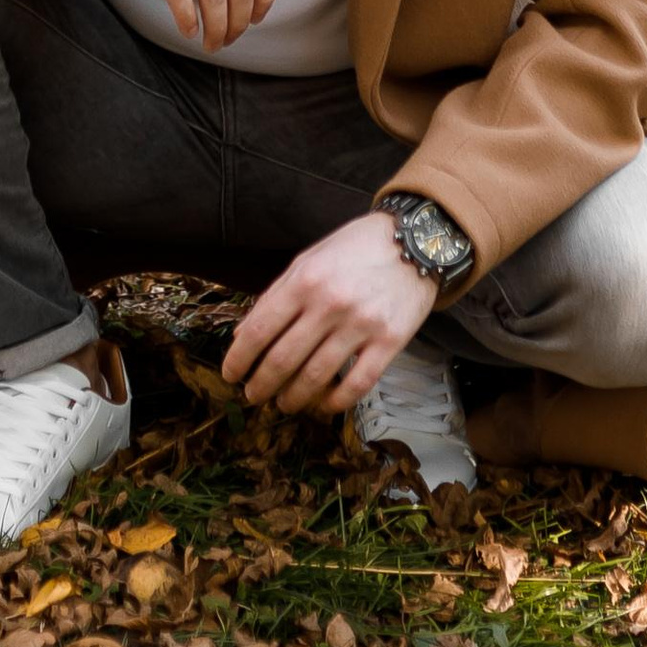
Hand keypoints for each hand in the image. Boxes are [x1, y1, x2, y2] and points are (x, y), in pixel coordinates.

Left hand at [223, 211, 437, 412]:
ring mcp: (361, 324)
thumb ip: (276, 296)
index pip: (260, 330)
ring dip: (293, 398)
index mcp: (305, 280)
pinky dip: (335, 402)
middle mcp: (330, 303)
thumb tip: (244, 334)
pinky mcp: (389, 342)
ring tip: (284, 403)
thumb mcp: (309, 260)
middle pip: (283, 359)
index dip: (239, 359)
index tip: (230, 375)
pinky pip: (357, 384)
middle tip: (253, 395)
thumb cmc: (355, 249)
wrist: (415, 241)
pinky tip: (323, 404)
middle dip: (261, 385)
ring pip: (316, 377)